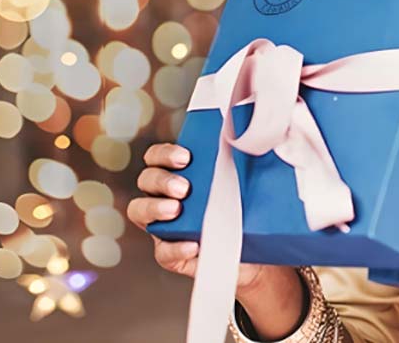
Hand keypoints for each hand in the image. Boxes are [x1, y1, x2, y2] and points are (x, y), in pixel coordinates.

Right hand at [127, 143, 305, 338]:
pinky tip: (193, 245)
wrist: (259, 253)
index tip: (186, 157)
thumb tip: (256, 143)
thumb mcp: (246, 186)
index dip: (164, 154)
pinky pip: (163, 252)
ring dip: (155, 208)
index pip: (157, 157)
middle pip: (146, 179)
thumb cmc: (249, 213)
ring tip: (176, 210)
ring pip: (139, 211)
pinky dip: (176, 248)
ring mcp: (165, 226)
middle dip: (162, 180)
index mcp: (180, 175)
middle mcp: (166, 197)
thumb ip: (242, 166)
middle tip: (184, 187)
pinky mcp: (172, 255)